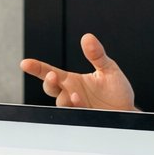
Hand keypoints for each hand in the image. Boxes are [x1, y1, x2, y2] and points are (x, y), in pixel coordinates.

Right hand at [19, 33, 135, 108]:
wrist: (128, 110)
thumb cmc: (116, 91)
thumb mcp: (108, 69)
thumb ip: (97, 54)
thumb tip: (88, 38)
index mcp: (72, 81)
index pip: (50, 72)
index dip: (37, 68)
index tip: (25, 63)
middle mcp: (71, 93)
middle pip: (51, 88)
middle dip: (48, 82)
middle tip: (52, 75)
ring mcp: (77, 106)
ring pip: (61, 103)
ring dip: (64, 97)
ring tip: (73, 94)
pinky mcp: (85, 117)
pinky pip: (76, 113)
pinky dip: (75, 106)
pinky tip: (79, 100)